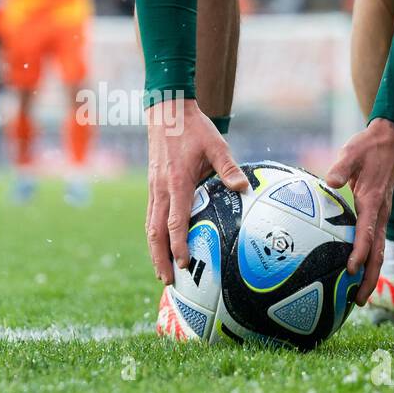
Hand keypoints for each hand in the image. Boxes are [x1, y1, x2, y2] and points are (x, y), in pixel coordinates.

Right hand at [145, 98, 246, 283]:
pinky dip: (154, 235)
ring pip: (150, 226)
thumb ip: (228, 168)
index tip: (185, 264)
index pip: (175, 221)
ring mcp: (153, 188)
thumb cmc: (194, 128)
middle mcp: (160, 189)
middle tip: (168, 281)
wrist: (167, 111)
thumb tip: (243, 188)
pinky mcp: (152, 186)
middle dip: (160, 258)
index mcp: (177, 182)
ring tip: (162, 272)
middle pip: (155, 232)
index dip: (178, 245)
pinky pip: (151, 216)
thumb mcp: (216, 144)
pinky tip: (160, 246)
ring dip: (154, 251)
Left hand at [325, 118, 393, 304]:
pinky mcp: (378, 215)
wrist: (390, 140)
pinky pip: (375, 242)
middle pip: (378, 253)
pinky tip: (356, 272)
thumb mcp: (352, 153)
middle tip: (358, 301)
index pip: (367, 234)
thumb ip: (341, 168)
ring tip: (358, 297)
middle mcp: (381, 214)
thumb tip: (330, 181)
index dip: (360, 253)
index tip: (350, 270)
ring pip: (379, 251)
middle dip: (369, 278)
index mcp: (373, 202)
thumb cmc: (367, 147)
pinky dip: (369, 260)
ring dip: (371, 274)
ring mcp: (382, 216)